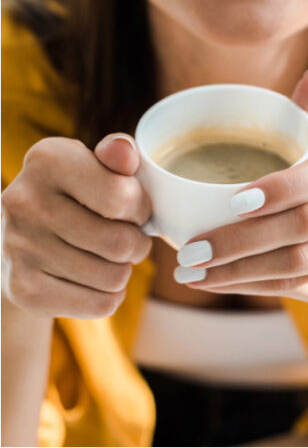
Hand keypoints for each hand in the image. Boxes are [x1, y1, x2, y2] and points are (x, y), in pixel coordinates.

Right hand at [1, 135, 152, 318]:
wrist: (19, 242)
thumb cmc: (77, 198)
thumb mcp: (96, 168)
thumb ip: (118, 156)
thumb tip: (124, 149)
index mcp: (47, 160)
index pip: (121, 196)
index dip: (141, 209)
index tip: (133, 210)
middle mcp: (23, 201)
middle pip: (121, 243)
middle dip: (137, 244)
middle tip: (126, 240)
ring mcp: (18, 247)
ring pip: (114, 277)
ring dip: (123, 271)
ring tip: (107, 259)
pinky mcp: (23, 290)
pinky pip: (100, 305)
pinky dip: (109, 296)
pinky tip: (93, 280)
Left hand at [176, 69, 307, 355]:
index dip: (282, 185)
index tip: (234, 199)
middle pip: (302, 223)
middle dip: (240, 237)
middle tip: (190, 247)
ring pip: (295, 261)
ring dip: (237, 267)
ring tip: (191, 270)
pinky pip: (294, 288)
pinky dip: (249, 286)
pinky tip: (214, 283)